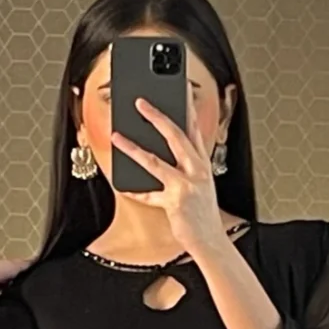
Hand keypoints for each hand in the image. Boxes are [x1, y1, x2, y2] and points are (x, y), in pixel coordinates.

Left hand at [110, 99, 225, 254]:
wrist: (212, 240)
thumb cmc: (202, 213)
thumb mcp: (200, 183)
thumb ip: (186, 165)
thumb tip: (161, 148)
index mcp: (203, 163)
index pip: (194, 128)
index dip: (187, 106)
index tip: (180, 88)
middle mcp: (196, 170)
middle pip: (176, 136)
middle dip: (157, 116)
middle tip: (140, 101)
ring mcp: (185, 185)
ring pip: (155, 160)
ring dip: (133, 147)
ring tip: (116, 135)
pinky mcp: (174, 202)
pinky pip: (148, 194)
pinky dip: (133, 190)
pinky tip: (119, 183)